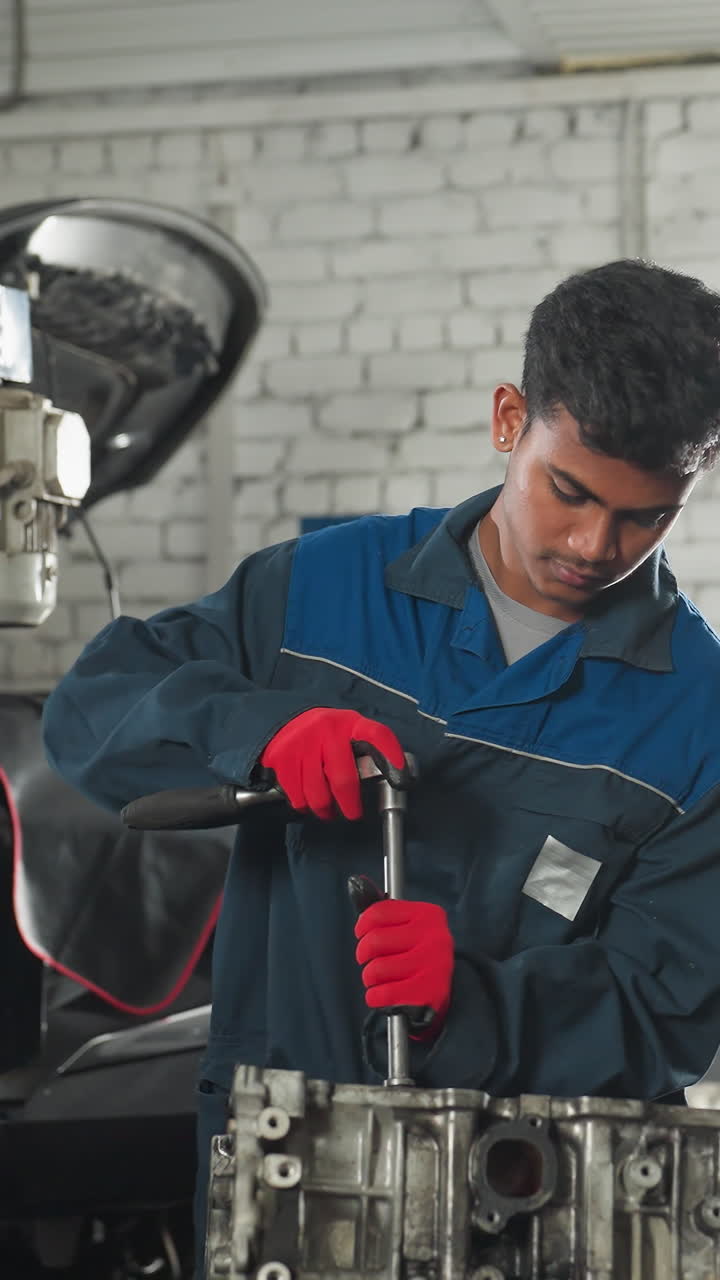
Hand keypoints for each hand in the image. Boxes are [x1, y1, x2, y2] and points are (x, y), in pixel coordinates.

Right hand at [259, 708, 404, 820]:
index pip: (377, 735)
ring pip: (317, 794)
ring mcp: (302, 743)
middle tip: (353, 814)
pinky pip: (296, 795)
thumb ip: (368, 749)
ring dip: (324, 809)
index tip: (402, 777)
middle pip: (344, 780)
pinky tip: (306, 801)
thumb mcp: (349, 732)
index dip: (391, 755)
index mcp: (350, 723)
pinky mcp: (281, 757)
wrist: (286, 721)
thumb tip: (397, 776)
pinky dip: (303, 804)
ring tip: (327, 810)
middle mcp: (327, 730)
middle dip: (350, 805)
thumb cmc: (326, 735)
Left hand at [355, 899, 453, 1039]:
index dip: (362, 926)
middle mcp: (435, 937)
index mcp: (428, 915)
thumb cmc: (415, 956)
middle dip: (363, 954)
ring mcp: (433, 966)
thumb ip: (381, 909)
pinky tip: (385, 995)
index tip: (362, 934)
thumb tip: (356, 881)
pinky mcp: (427, 994)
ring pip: (376, 969)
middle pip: (374, 940)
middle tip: (369, 960)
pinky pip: (382, 994)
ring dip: (370, 978)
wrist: (442, 996)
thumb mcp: (406, 928)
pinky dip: (375, 997)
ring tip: (380, 979)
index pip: (379, 912)